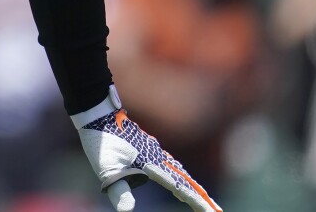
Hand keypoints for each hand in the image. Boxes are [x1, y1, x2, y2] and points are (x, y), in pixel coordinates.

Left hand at [72, 87, 221, 211]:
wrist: (98, 114)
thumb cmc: (102, 143)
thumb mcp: (107, 170)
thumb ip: (119, 190)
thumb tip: (127, 211)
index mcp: (153, 164)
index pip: (182, 188)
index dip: (198, 202)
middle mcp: (159, 157)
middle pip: (188, 181)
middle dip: (203, 198)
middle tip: (216, 211)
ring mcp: (155, 151)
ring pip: (181, 172)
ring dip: (194, 186)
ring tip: (204, 198)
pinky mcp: (148, 148)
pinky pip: (172, 165)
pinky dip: (182, 175)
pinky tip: (180, 176)